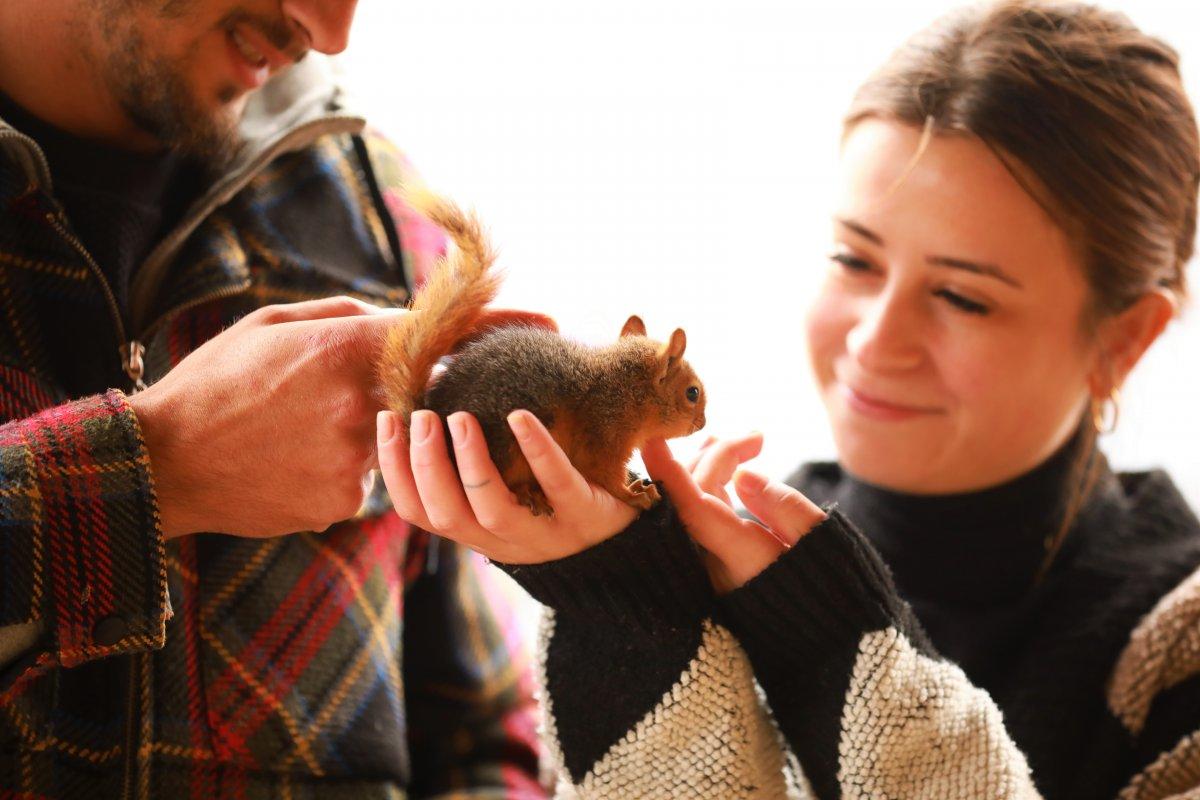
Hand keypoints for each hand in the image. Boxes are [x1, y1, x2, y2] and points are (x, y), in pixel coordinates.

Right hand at [130, 297, 552, 538]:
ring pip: (390, 442)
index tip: (544, 324)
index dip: (495, 327)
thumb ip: (346, 320)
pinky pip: (364, 479)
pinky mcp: (344, 502)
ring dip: (360, 433)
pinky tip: (289, 463)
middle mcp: (363, 407)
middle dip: (415, 391)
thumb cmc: (211, 385)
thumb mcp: (272, 326)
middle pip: (422, 395)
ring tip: (293, 429)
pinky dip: (339, 469)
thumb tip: (396, 321)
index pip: (440, 334)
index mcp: (345, 352)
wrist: (162, 466)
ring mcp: (357, 461)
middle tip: (370, 388)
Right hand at [376, 408, 637, 563]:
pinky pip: (557, 485)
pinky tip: (521, 416)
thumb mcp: (509, 489)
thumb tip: (431, 391)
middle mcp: (503, 541)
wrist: (629, 542)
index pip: (418, 511)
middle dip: (423, 464)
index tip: (387, 420)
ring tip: (461, 418)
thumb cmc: (556, 500)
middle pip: (444, 513)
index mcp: (477, 531)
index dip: (394, 469)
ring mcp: (544, 533)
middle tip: (423, 416)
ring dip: (468, 462)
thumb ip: (471, 460)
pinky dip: (536, 450)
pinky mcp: (585, 517)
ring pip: (490, 510)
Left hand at [641, 437, 825, 593]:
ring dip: (709, 466)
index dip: (670, 473)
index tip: (653, 440)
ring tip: (742, 443)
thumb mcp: (823, 545)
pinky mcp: (715, 563)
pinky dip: (711, 486)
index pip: (693, 509)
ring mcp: (710, 565)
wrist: (825, 646)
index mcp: (742, 560)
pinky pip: (699, 516)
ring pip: (691, 504)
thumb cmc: (834, 593)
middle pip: (693, 495)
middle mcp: (714, 565)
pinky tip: (730, 469)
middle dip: (716, 455)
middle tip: (757, 438)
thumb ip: (785, 507)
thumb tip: (743, 476)